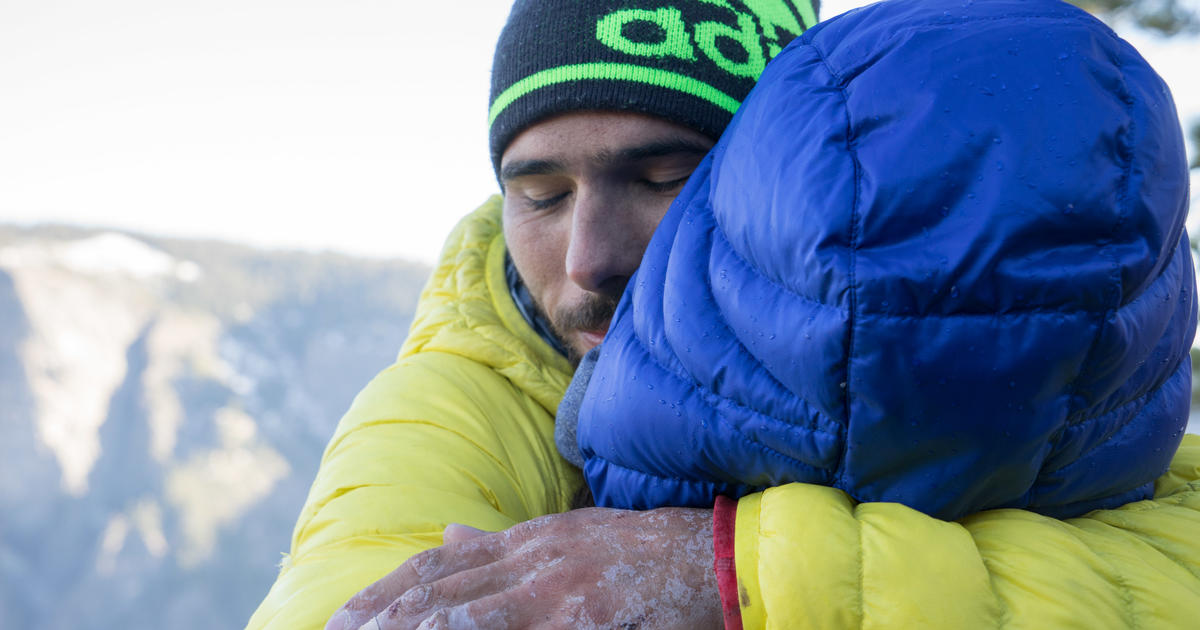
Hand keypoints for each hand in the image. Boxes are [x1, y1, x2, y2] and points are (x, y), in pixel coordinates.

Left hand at [325, 507, 720, 629]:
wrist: (717, 557)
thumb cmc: (644, 553)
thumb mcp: (568, 538)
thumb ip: (506, 544)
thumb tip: (450, 537)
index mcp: (528, 541)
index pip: (438, 566)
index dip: (385, 592)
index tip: (343, 617)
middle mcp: (533, 561)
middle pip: (438, 591)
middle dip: (379, 619)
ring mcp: (557, 591)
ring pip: (465, 616)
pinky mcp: (586, 619)